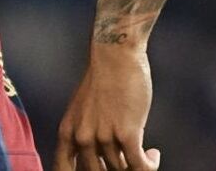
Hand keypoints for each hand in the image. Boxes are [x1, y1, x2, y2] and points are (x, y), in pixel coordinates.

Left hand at [54, 45, 160, 170]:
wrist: (115, 56)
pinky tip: (152, 156)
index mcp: (67, 132)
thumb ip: (86, 135)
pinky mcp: (126, 133)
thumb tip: (100, 161)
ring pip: (122, 169)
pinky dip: (148, 165)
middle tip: (129, 165)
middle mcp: (82, 138)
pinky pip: (139, 166)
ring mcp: (103, 137)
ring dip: (137, 167)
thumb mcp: (83, 111)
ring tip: (145, 157)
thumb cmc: (102, 80)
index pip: (62, 170)